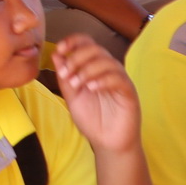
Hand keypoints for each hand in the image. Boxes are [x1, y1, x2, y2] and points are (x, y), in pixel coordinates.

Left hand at [53, 34, 142, 155]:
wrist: (107, 142)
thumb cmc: (91, 119)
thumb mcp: (71, 96)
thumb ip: (64, 76)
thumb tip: (56, 54)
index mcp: (94, 67)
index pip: (87, 43)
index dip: (73, 41)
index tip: (60, 49)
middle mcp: (109, 70)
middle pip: (95, 49)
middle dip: (76, 58)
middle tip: (66, 75)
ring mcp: (120, 80)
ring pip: (107, 62)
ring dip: (87, 70)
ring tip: (77, 84)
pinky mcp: (129, 93)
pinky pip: (119, 79)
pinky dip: (103, 79)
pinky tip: (92, 88)